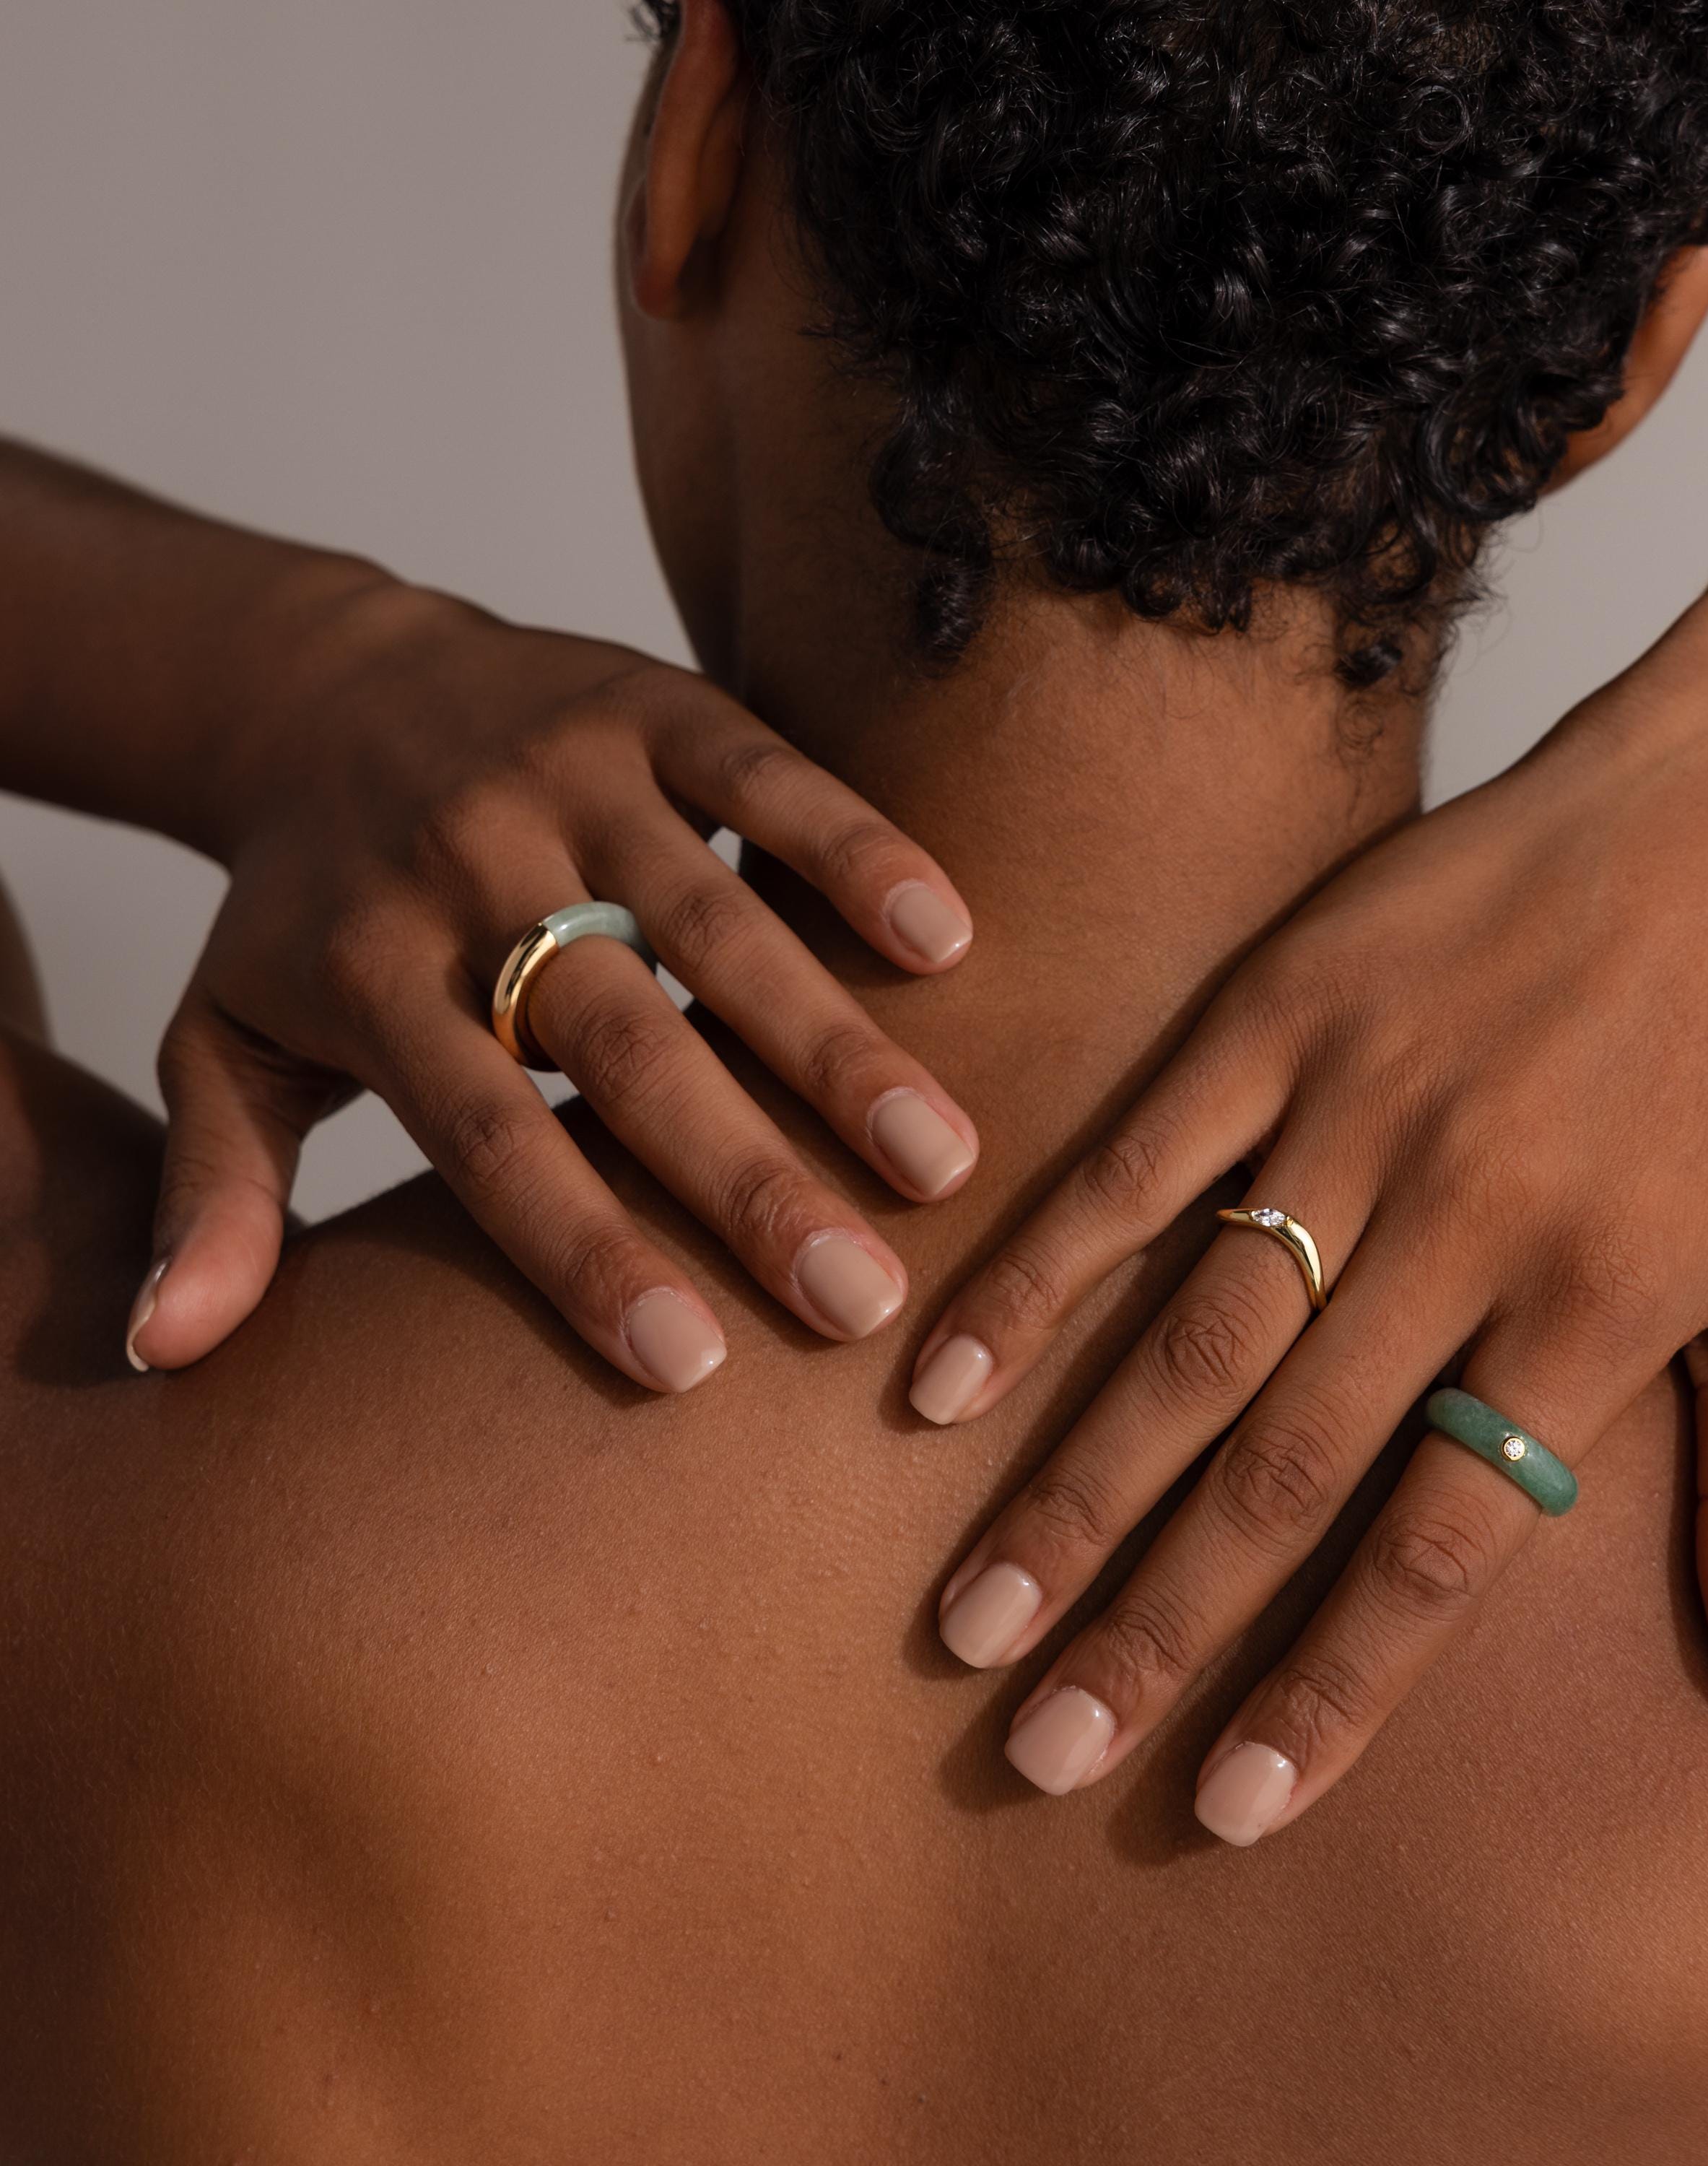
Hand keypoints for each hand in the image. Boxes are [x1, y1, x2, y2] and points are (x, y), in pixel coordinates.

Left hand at [128, 573, 978, 1388]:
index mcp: (372, 975)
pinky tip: (948, 943)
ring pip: (715, 921)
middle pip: (621, 1044)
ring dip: (834, 1042)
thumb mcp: (219, 1040)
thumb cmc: (305, 906)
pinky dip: (858, 852)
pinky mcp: (649, 703)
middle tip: (862, 1299)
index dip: (583, 1248)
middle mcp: (474, 875)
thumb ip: (213, 1189)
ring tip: (943, 1159)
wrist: (325, 683)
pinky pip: (767, 777)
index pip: (484, 1136)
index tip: (691, 1368)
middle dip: (746, 1175)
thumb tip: (166, 1357)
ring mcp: (568, 781)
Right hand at [913, 662, 1707, 1839]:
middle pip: (1283, 1465)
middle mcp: (1459, 1221)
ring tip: (973, 1618)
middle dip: (1157, 1625)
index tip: (1231, 1806)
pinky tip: (943, 1380)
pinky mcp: (1272, 1011)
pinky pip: (1133, 1165)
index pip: (1440, 1541)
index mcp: (1592, 1302)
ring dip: (1071, 1488)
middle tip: (1038, 1749)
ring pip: (1188, 1338)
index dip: (1335, 1687)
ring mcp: (1351, 1110)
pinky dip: (1036, 1277)